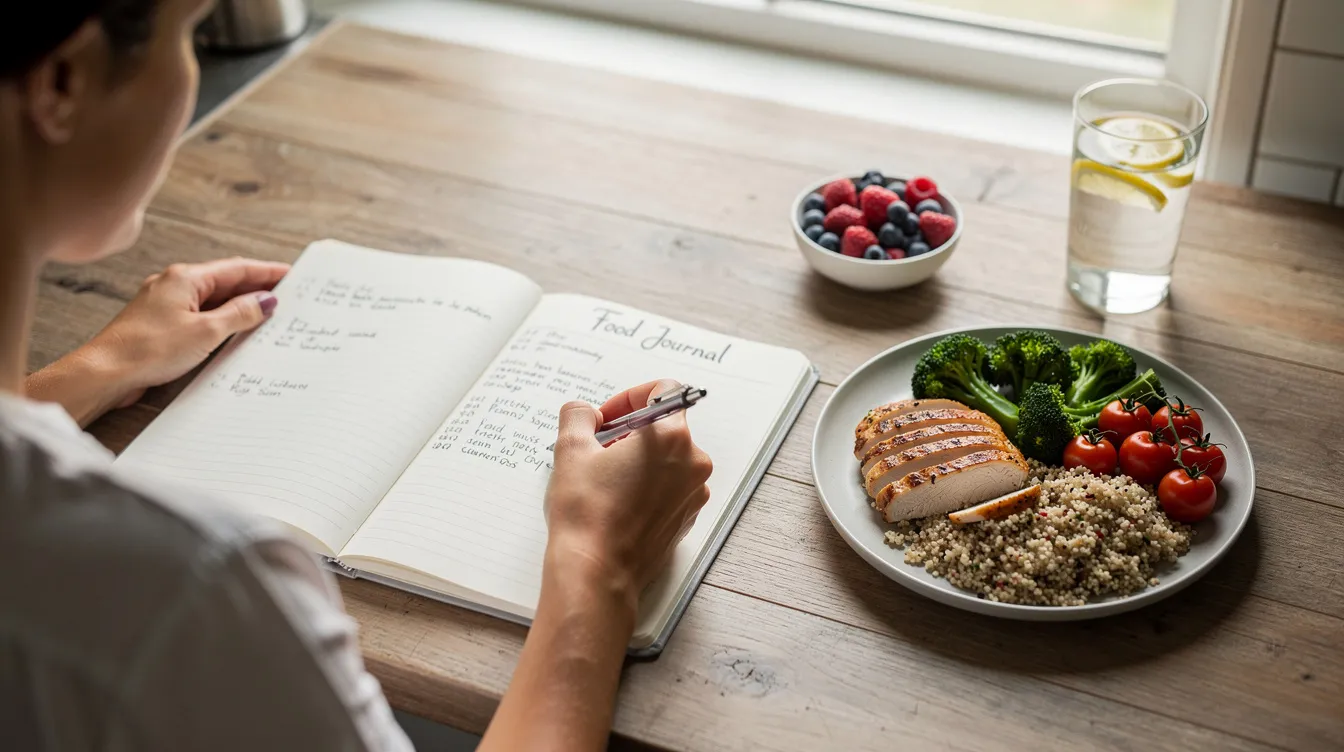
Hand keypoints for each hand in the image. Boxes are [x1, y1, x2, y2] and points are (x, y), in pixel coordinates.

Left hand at [26, 257, 287, 424]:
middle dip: (256, 288)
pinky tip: (234, 332)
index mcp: (185, 277)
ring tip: (267, 315)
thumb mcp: (206, 331)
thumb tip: (265, 301)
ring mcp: (165, 304)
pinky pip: (200, 315)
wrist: (104, 372)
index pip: (237, 268)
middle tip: (286, 296)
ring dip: (239, 306)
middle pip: (225, 281)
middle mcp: (174, 284)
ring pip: (212, 299)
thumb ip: (240, 313)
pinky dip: (221, 320)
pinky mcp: (160, 324)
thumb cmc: (147, 349)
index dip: (267, 271)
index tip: (291, 274)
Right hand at [544, 380, 713, 617]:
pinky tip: (619, 500)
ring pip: (670, 458)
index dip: (631, 397)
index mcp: (671, 437)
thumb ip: (578, 416)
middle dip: (631, 430)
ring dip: (640, 458)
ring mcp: (694, 493)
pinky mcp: (687, 518)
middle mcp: (693, 463)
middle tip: (599, 447)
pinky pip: (671, 487)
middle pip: (666, 426)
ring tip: (606, 477)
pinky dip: (649, 484)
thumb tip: (585, 412)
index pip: (665, 390)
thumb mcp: (571, 450)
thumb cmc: (586, 513)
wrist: (596, 572)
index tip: (608, 417)